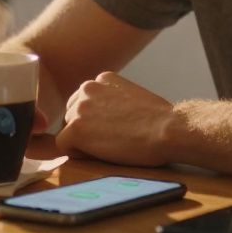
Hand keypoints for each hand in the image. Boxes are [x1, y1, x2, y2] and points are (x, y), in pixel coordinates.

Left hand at [56, 71, 177, 166]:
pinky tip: (100, 154)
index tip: (113, 129)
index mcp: (103, 79)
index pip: (84, 102)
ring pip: (68, 130)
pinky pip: (63, 145)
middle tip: (111, 141)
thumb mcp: (133, 97)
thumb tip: (102, 118)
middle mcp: (88, 88)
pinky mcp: (76, 129)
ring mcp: (80, 107)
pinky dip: (77, 154)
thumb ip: (113, 100)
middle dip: (85, 129)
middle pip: (72, 114)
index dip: (95, 120)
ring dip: (83, 142)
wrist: (168, 130)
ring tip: (109, 147)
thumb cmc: (160, 120)